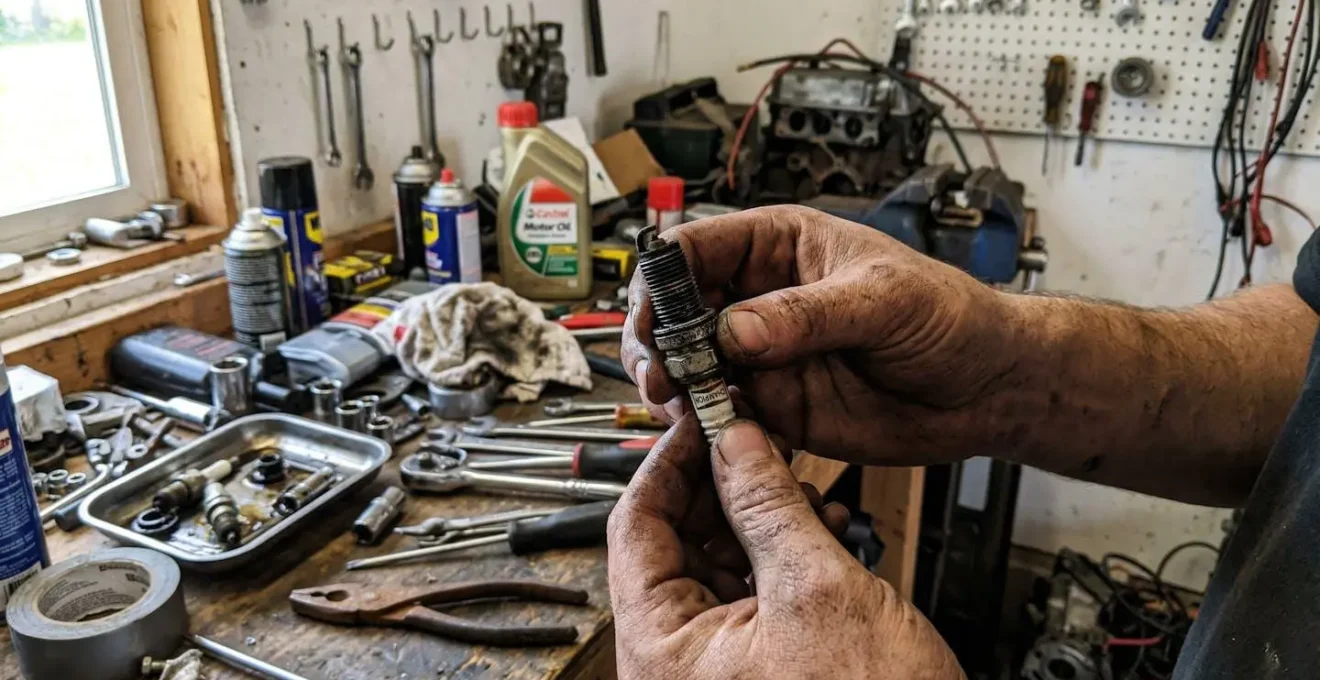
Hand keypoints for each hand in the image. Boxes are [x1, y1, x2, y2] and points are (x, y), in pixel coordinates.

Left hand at [608, 416, 963, 679]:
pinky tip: (823, 529)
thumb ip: (769, 506)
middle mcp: (676, 663)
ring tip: (804, 489)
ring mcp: (716, 670)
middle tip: (759, 443)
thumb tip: (736, 444)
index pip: (636, 526)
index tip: (702, 420)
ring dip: (762, 519)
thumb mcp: (816, 590)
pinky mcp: (759, 672)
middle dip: (724, 488)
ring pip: (720, 566)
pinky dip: (784, 558)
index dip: (671, 462)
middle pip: (676, 543)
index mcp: (660, 649)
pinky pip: (754, 598)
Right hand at [623, 205, 1016, 465]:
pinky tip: (707, 430)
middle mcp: (760, 299)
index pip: (697, 248)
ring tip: (678, 404)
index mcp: (779, 247)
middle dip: (657, 339)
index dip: (664, 278)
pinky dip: (704, 423)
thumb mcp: (884, 300)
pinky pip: (720, 413)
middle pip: (676, 310)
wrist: (987, 387)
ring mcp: (763, 355)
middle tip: (663, 372)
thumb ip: (809, 314)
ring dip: (672, 385)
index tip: (656, 314)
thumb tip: (739, 327)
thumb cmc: (949, 317)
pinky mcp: (774, 405)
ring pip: (688, 365)